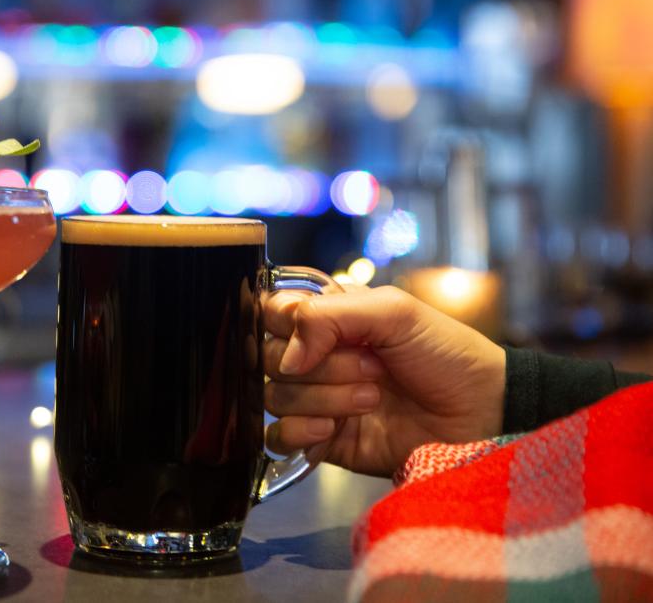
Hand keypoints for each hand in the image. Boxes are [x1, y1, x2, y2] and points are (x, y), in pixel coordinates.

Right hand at [263, 285, 505, 476]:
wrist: (482, 414)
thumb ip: (328, 317)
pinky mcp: (322, 440)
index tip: (312, 332)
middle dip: (321, 365)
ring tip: (372, 399)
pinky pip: (279, 437)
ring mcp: (317, 399)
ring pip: (276, 397)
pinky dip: (301, 432)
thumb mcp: (394, 311)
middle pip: (269, 358)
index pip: (271, 313)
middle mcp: (316, 356)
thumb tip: (286, 356)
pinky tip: (335, 430)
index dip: (283, 323)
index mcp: (329, 318)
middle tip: (371, 368)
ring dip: (324, 398)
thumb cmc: (446, 354)